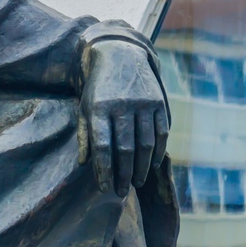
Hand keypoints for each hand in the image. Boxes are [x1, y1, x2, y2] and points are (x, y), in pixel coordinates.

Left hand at [80, 40, 167, 196]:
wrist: (119, 54)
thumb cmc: (97, 88)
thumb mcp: (84, 107)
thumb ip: (84, 136)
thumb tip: (85, 165)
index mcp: (99, 108)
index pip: (102, 147)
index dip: (104, 170)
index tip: (105, 188)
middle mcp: (122, 106)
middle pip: (126, 149)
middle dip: (124, 175)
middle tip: (122, 192)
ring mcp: (143, 103)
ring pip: (146, 144)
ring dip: (143, 168)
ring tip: (136, 183)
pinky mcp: (158, 102)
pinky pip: (161, 133)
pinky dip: (158, 153)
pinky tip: (152, 166)